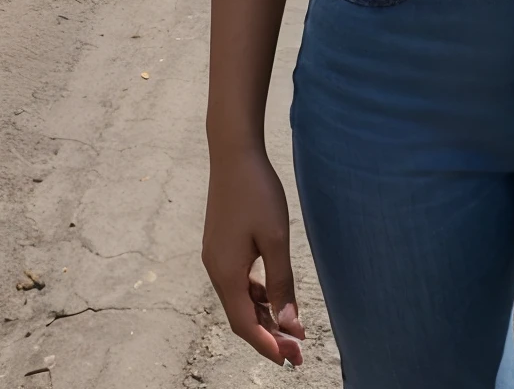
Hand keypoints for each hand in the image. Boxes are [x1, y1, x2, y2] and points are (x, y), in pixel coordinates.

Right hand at [202, 147, 304, 365]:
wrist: (234, 154)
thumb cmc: (256, 192)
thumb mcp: (276, 238)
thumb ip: (281, 281)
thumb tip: (288, 321)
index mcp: (226, 273)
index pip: (245, 324)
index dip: (268, 345)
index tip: (291, 359)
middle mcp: (216, 270)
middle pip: (241, 316)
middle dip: (269, 336)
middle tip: (297, 352)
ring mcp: (216, 257)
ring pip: (240, 299)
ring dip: (264, 316)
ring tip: (290, 329)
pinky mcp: (221, 246)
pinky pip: (238, 282)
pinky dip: (256, 295)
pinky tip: (273, 296)